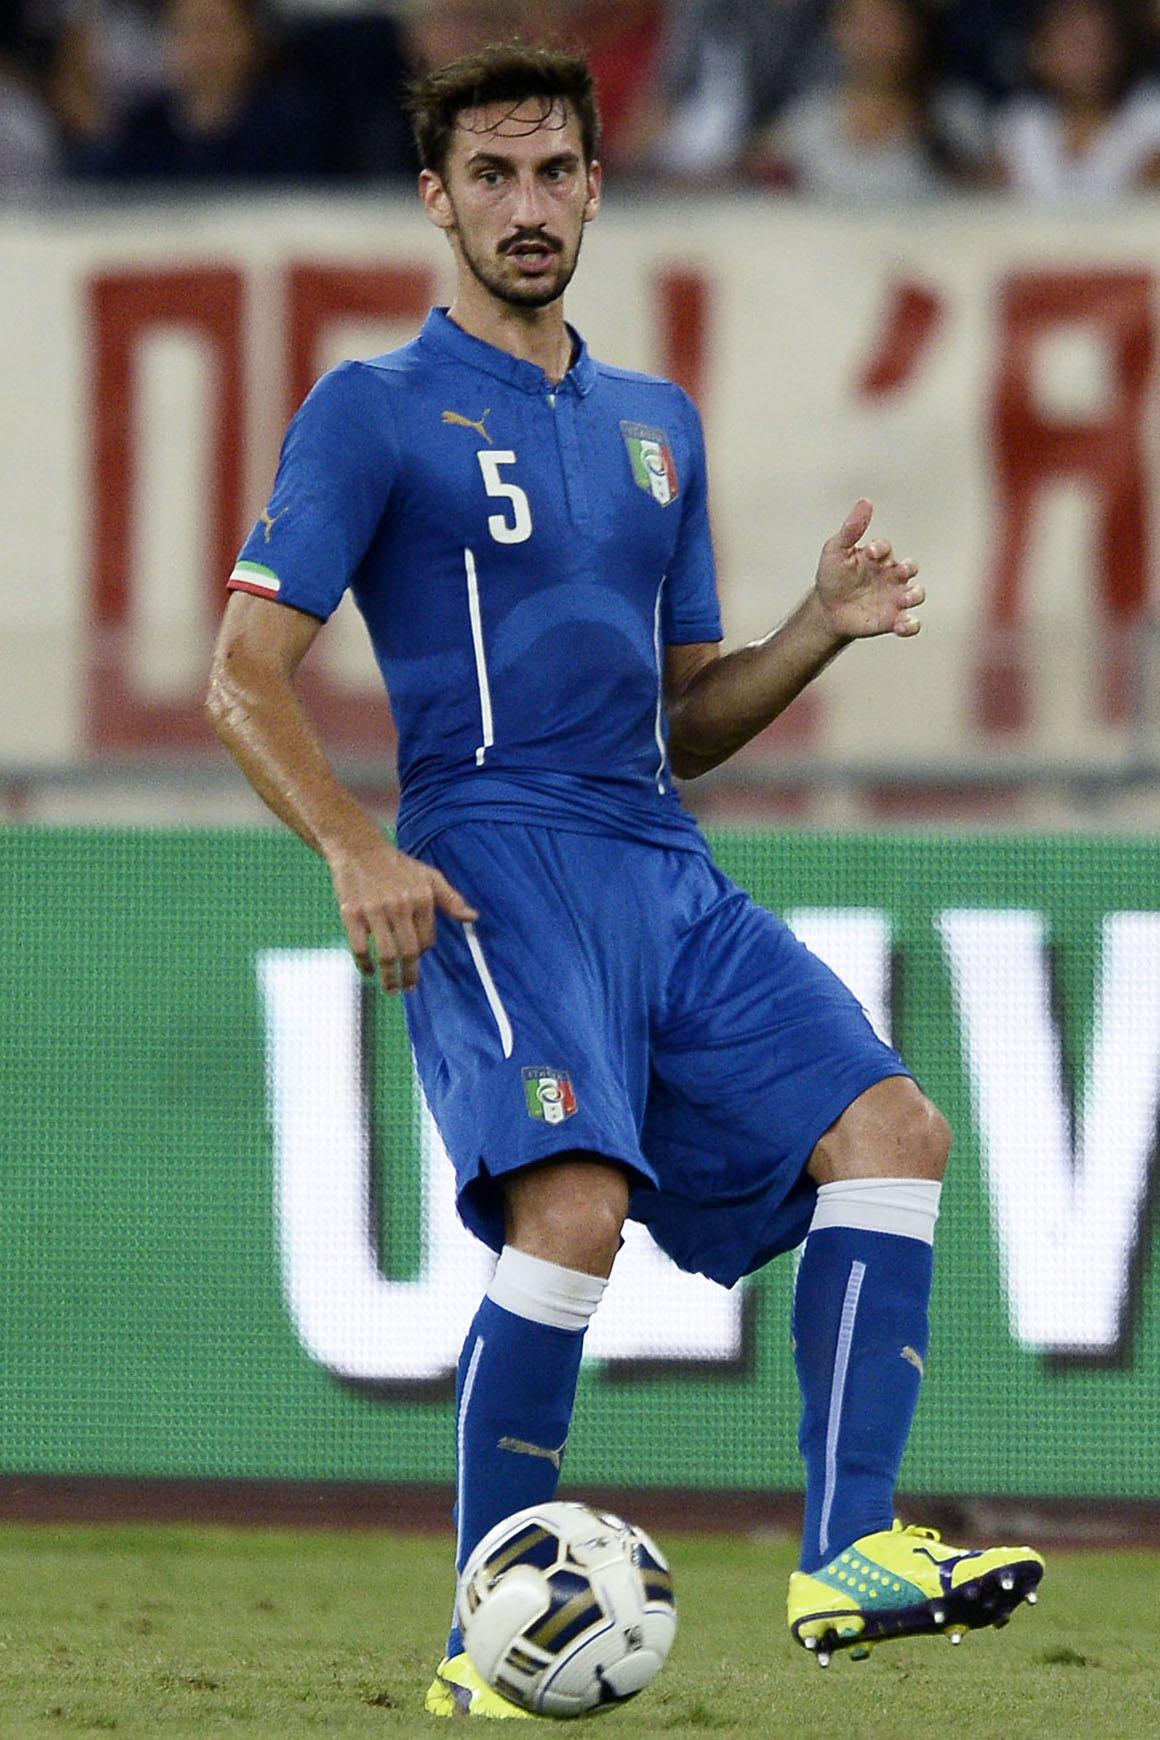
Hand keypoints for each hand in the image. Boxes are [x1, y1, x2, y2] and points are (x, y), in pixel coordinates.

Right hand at [329, 838, 477, 993]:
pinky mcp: (351, 913)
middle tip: (408, 988)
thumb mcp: (429, 877)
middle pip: (409, 951)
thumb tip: (473, 918)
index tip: (415, 960)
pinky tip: (368, 972)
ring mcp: (375, 910)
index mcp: (421, 898)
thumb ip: (451, 899)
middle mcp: (400, 905)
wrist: (359, 849)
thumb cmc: (397, 866)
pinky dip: (365, 965)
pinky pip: (360, 947)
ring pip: (386, 954)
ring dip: (390, 977)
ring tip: (391, 988)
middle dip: (410, 975)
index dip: (422, 953)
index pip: (427, 939)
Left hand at [814, 499, 924, 641]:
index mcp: (878, 558)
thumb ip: (851, 529)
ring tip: (904, 600)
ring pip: (916, 594)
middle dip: (908, 569)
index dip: (881, 548)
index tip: (869, 552)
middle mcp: (891, 576)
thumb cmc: (832, 577)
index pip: (886, 548)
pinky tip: (901, 626)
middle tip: (898, 572)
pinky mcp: (893, 620)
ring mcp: (894, 598)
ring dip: (914, 596)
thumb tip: (866, 501)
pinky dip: (911, 625)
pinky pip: (911, 623)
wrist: (828, 611)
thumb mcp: (836, 551)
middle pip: (910, 568)